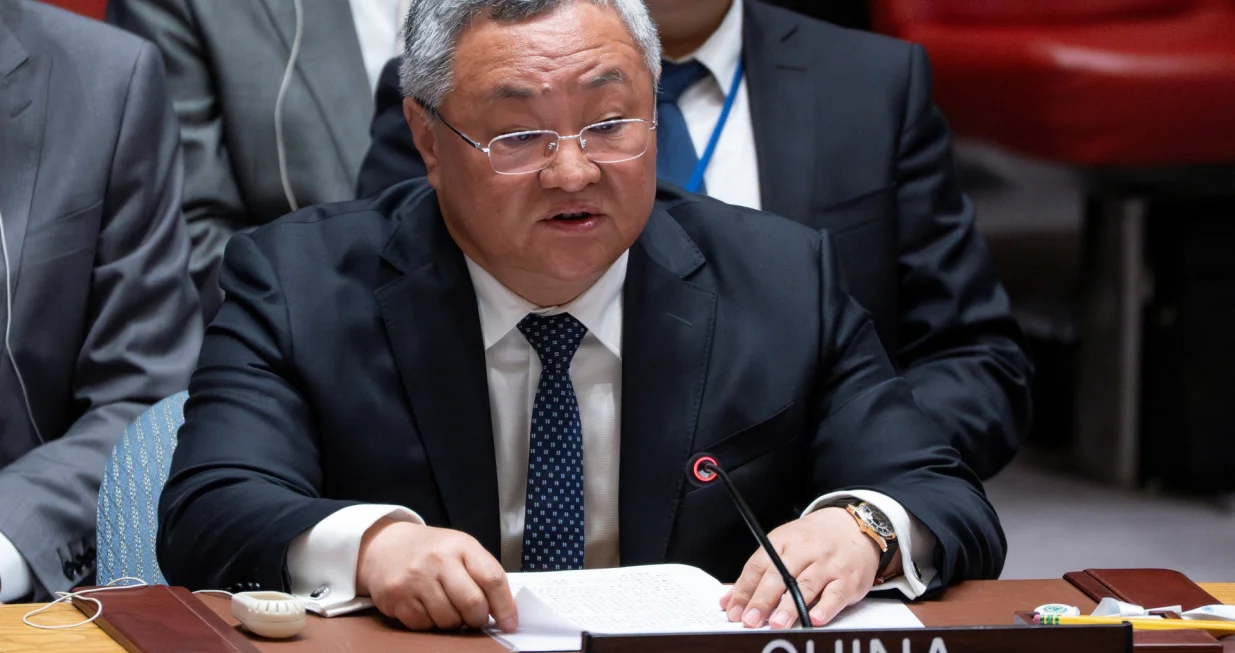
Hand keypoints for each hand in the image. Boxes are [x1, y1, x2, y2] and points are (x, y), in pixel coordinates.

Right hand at [356, 518, 516, 631]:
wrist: (385, 546)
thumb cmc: (431, 552)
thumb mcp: (460, 550)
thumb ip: (483, 574)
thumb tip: (505, 612)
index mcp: (461, 545)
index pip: (492, 578)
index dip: (505, 606)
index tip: (510, 622)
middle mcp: (438, 560)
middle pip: (472, 603)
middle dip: (479, 619)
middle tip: (476, 618)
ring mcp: (415, 579)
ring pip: (449, 620)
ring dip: (454, 622)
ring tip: (448, 608)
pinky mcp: (396, 598)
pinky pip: (424, 625)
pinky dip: (431, 623)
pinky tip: (427, 607)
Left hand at [721, 507, 895, 628]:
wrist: (855, 526)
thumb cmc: (815, 540)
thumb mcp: (784, 545)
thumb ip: (758, 573)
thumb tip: (729, 600)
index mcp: (783, 541)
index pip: (758, 565)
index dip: (744, 590)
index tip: (733, 610)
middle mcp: (805, 551)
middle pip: (779, 576)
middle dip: (763, 600)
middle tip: (750, 620)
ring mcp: (828, 564)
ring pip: (806, 586)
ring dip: (790, 607)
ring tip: (777, 624)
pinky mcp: (848, 579)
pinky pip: (835, 594)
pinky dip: (825, 608)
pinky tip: (815, 618)